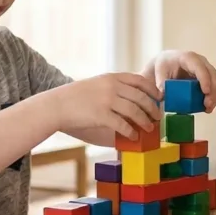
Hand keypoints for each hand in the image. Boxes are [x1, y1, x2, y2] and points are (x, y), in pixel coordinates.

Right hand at [46, 72, 163, 139]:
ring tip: (150, 129)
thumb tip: (132, 100)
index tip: (159, 98)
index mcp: (111, 77)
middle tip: (158, 117)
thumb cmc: (75, 97)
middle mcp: (112, 86)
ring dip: (145, 121)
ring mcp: (107, 100)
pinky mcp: (101, 115)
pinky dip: (131, 132)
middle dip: (152, 108)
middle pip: (141, 97)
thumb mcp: (96, 84)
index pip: (139, 80)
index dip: (152, 89)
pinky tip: (134, 137)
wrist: (56, 105)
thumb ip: (113, 88)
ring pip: (135, 111)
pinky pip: (123, 125)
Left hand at [147, 50, 215, 112]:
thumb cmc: (163, 67)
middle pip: (212, 74)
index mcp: (188, 58)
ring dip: (215, 96)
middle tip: (207, 105)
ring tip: (208, 109)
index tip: (206, 92)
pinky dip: (214, 97)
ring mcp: (206, 68)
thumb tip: (163, 92)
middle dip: (213, 90)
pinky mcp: (208, 77)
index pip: (199, 67)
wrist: (167, 64)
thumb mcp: (159, 72)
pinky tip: (208, 108)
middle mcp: (200, 61)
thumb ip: (160, 81)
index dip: (204, 78)